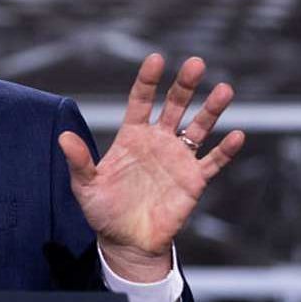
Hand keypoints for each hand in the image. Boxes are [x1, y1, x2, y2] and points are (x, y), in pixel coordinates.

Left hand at [58, 54, 244, 281]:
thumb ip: (79, 162)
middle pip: (174, 106)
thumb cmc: (103, 211)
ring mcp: (178, 159)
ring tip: (224, 90)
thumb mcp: (85, 186)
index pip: (141, 101)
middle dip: (185, 85)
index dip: (148, 80)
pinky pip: (212, 161)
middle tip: (196, 63)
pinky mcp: (193, 180)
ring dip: (212, 109)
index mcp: (131, 137)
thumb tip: (64, 138)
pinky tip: (236, 135)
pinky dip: (225, 150)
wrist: (126, 241)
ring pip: (199, 128)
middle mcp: (157, 141)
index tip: (156, 59)